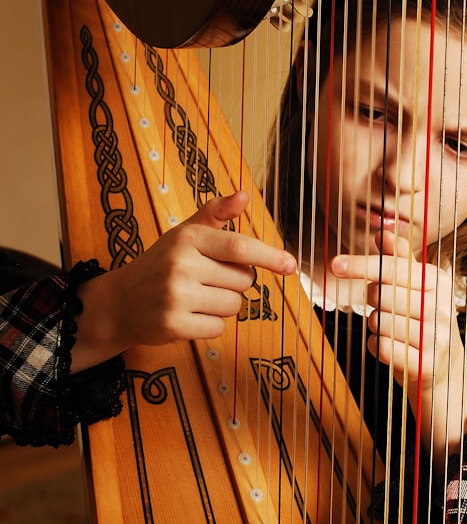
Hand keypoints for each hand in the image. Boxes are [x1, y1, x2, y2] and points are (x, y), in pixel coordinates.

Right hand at [73, 191, 296, 370]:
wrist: (118, 302)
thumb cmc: (161, 265)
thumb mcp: (184, 234)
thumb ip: (215, 214)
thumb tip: (244, 195)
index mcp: (187, 239)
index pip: (239, 247)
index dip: (269, 256)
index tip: (291, 265)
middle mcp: (181, 265)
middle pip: (243, 281)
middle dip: (234, 284)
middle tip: (205, 281)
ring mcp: (176, 296)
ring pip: (234, 306)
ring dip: (222, 306)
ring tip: (195, 299)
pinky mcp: (173, 325)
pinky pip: (218, 328)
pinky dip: (209, 325)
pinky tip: (188, 316)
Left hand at [331, 232, 466, 461]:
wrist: (445, 367)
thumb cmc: (423, 320)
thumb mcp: (417, 286)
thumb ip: (400, 258)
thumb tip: (382, 230)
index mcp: (437, 281)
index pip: (393, 267)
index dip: (361, 264)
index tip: (335, 264)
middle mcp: (440, 306)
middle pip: (381, 294)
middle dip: (371, 299)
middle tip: (383, 305)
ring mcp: (435, 336)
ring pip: (378, 322)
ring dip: (375, 325)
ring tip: (392, 328)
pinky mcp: (425, 363)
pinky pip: (381, 348)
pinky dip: (376, 346)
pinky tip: (390, 346)